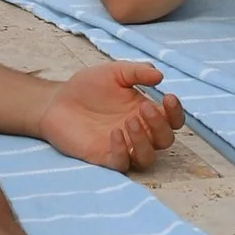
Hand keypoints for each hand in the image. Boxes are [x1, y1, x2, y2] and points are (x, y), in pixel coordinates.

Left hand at [39, 57, 185, 173]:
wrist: (58, 100)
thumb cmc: (89, 86)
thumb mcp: (114, 72)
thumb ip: (137, 72)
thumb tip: (160, 75)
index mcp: (145, 112)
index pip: (172, 120)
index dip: (176, 113)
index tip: (168, 97)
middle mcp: (139, 132)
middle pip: (165, 141)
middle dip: (160, 126)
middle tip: (144, 108)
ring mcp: (123, 147)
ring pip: (147, 157)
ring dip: (144, 141)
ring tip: (129, 120)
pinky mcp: (105, 157)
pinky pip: (122, 163)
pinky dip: (122, 151)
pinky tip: (114, 133)